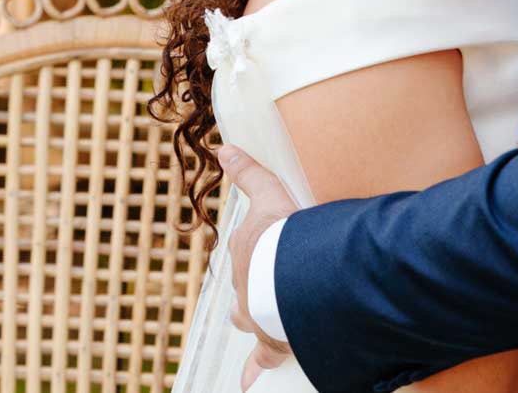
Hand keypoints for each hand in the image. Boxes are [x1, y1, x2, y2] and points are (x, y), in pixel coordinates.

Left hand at [217, 144, 298, 387]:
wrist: (292, 275)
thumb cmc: (285, 237)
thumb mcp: (270, 197)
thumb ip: (250, 174)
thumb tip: (225, 147)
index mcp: (248, 254)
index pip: (246, 255)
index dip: (254, 258)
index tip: (257, 263)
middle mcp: (245, 288)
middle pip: (244, 292)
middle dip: (252, 294)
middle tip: (262, 295)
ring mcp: (257, 316)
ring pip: (251, 322)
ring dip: (258, 324)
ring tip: (267, 331)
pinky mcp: (272, 340)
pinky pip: (263, 359)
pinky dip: (255, 369)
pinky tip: (247, 379)